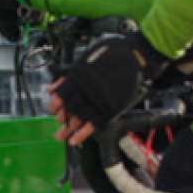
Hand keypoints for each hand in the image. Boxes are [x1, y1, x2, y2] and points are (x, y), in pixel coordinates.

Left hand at [46, 30, 151, 145]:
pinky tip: (74, 141)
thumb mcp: (89, 57)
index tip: (52, 108)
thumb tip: (52, 88)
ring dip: (67, 130)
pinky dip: (83, 134)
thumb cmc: (115, 52)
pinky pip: (93, 125)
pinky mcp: (111, 108)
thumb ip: (70, 74)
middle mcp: (86, 89)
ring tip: (60, 137)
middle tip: (58, 124)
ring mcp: (98, 100)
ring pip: (78, 119)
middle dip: (61, 118)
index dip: (55, 103)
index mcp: (79, 76)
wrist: (139, 55)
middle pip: (68, 108)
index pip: (61, 94)